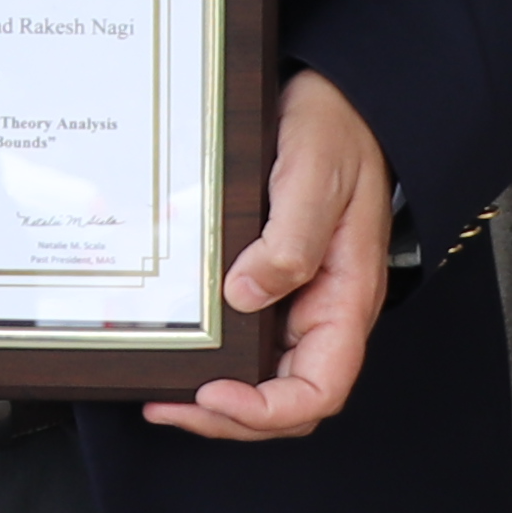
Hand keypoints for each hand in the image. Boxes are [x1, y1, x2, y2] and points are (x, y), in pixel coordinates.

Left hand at [142, 68, 393, 444]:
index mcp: (347, 298)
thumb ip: (288, 242)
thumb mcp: (314, 178)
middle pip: (287, 398)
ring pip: (265, 376)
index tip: (214, 394)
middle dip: (230, 416)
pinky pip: (249, 338)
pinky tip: (180, 347)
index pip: (320, 389)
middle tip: (168, 405)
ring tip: (164, 393)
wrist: (337, 95)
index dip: (267, 410)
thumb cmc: (337, 131)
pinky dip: (216, 355)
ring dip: (218, 397)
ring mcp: (300, 301)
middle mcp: (324, 310)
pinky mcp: (274, 281)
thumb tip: (244, 296)